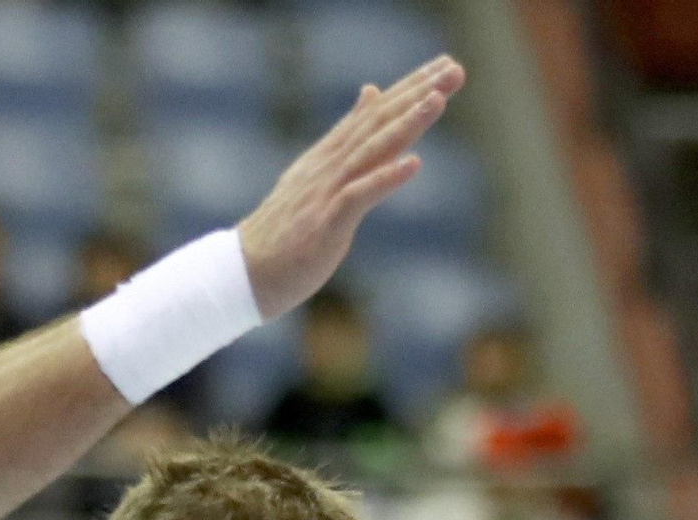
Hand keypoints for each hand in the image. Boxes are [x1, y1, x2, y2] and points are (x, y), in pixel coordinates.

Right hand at [238, 56, 465, 319]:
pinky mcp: (324, 224)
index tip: (444, 68)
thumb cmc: (282, 234)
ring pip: (370, 152)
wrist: (242, 274)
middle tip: (455, 71)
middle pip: (376, 124)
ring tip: (438, 101)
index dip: (409, 90)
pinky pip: (358, 196)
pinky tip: (413, 164)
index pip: (373, 115)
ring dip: (405, 125)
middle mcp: (327, 168)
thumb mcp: (316, 177)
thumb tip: (371, 93)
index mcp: (327, 158)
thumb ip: (346, 138)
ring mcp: (325, 194)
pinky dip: (385, 178)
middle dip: (416, 95)